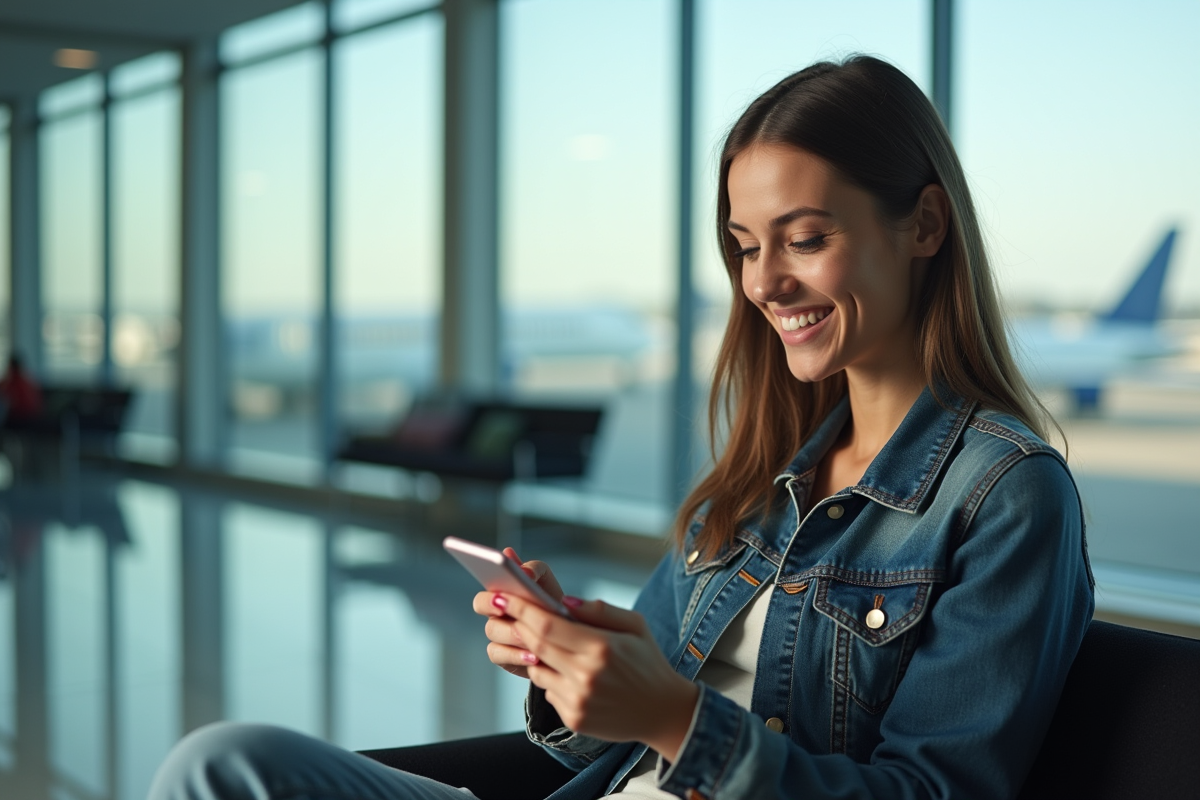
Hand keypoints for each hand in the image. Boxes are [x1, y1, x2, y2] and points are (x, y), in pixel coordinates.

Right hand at [472, 547, 563, 678]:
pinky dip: (516, 656)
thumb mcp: (546, 582)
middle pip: (480, 604)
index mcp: (503, 588)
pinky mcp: (503, 655)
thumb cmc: (554, 603)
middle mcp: (496, 609)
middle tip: (503, 607)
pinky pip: (498, 654)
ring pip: (492, 630)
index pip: (485, 579)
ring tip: (529, 636)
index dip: (488, 583)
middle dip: (490, 604)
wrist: (568, 635)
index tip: (499, 591)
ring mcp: (497, 632)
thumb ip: (532, 569)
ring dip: (511, 632)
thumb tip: (515, 559)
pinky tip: (534, 657)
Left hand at [503, 592, 699, 761]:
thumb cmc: (648, 662)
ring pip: (537, 671)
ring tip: (553, 648)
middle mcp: (586, 676)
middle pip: (536, 646)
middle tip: (504, 612)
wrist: (663, 712)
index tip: (503, 597)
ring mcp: (578, 700)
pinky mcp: (574, 719)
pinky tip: (573, 676)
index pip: (548, 625)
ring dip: (535, 655)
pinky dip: (552, 679)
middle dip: (518, 626)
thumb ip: (600, 611)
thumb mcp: (635, 625)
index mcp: (601, 647)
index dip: (521, 609)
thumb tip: (564, 602)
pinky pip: (548, 692)